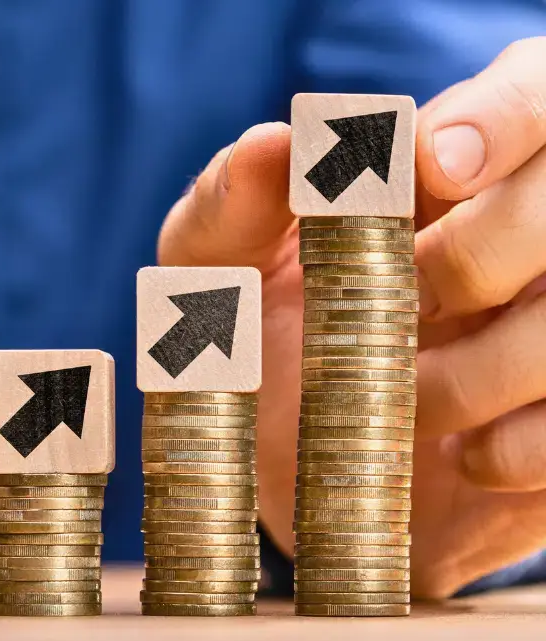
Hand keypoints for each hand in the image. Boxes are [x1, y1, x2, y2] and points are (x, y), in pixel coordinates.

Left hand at [157, 37, 545, 598]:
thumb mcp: (216, 270)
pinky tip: (461, 453)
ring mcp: (545, 328)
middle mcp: (519, 239)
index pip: (533, 93)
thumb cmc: (251, 339)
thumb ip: (229, 203)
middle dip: (483, 251)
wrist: (280, 459)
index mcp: (447, 174)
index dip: (502, 116)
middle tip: (410, 295)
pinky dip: (519, 448)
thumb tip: (275, 144)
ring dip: (482, 370)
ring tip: (408, 397)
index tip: (432, 167)